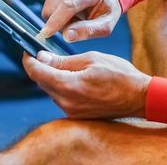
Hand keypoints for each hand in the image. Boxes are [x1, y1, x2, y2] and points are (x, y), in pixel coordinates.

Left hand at [22, 51, 150, 118]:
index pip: (37, 73)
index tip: (28, 51)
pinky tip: (73, 77)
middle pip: (42, 82)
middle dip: (41, 67)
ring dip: (52, 77)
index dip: (29, 61)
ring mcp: (72, 111)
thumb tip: (42, 57)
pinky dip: (62, 86)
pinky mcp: (77, 115)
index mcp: (69, 86)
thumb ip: (64, 61)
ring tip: (65, 64)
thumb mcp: (91, 59)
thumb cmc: (119, 74)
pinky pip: (61, 98)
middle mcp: (67, 102)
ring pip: (51, 90)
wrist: (138, 97)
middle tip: (46, 53)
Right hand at [39, 0, 120, 41]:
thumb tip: (67, 36)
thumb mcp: (106, 26)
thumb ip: (88, 31)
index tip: (47, 33)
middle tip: (76, 27)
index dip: (57, 19)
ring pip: (49, 8)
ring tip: (75, 20)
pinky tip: (69, 15)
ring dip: (58, 21)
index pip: (70, 4)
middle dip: (61, 24)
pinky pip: (48, 7)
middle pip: (56, 7)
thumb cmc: (106, 12)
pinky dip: (55, 16)